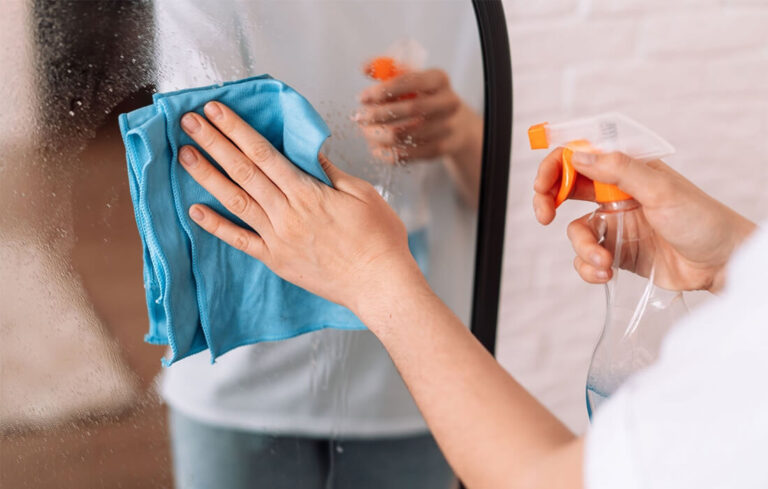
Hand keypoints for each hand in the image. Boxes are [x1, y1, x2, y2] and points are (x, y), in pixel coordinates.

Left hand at [177, 101, 424, 311]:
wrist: (379, 284)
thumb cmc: (378, 238)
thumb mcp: (362, 194)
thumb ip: (330, 172)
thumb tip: (308, 150)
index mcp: (307, 193)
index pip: (263, 153)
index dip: (236, 129)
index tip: (216, 110)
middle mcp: (286, 214)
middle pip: (242, 172)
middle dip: (214, 143)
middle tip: (189, 122)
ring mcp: (277, 239)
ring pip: (235, 202)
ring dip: (207, 176)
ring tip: (185, 155)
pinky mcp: (276, 260)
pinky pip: (240, 241)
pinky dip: (216, 226)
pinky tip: (195, 210)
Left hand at [355, 68, 477, 162]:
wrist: (454, 124)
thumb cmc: (423, 96)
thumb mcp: (409, 78)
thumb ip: (386, 69)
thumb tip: (364, 68)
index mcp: (439, 78)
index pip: (411, 81)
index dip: (383, 90)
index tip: (361, 98)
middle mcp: (449, 102)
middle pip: (412, 109)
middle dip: (379, 114)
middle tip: (358, 117)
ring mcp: (447, 127)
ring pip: (405, 136)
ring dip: (378, 135)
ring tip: (365, 131)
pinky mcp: (441, 149)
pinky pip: (408, 154)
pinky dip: (387, 152)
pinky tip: (376, 146)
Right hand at [533, 148, 755, 291]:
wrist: (721, 264)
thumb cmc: (702, 220)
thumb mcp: (660, 189)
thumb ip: (618, 170)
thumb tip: (579, 157)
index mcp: (626, 171)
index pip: (580, 158)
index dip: (556, 167)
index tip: (544, 186)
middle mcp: (616, 194)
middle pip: (565, 190)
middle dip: (548, 201)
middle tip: (545, 215)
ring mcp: (615, 224)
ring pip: (576, 231)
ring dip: (583, 248)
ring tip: (604, 261)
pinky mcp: (617, 253)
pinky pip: (586, 258)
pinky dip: (589, 268)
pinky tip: (606, 273)